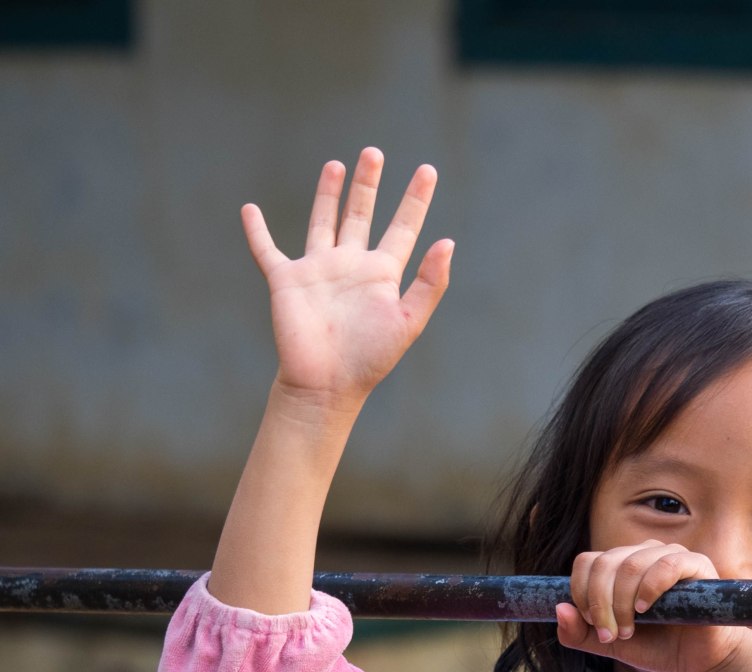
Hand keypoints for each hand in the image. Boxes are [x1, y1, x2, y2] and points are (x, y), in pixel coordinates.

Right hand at [241, 147, 452, 413]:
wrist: (327, 384)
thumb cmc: (371, 358)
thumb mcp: (408, 320)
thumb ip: (430, 283)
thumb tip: (448, 242)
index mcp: (382, 274)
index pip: (403, 228)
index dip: (415, 200)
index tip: (427, 170)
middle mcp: (351, 265)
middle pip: (361, 214)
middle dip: (368, 184)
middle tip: (374, 152)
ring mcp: (318, 270)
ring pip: (324, 222)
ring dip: (328, 194)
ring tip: (336, 164)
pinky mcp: (286, 280)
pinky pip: (267, 250)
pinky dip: (256, 230)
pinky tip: (250, 209)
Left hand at [556, 540, 751, 671]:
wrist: (700, 660)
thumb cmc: (657, 647)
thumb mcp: (610, 644)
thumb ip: (580, 633)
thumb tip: (559, 609)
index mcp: (621, 565)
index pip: (588, 561)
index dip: (582, 592)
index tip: (592, 624)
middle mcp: (643, 553)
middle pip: (605, 562)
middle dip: (601, 603)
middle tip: (611, 634)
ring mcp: (670, 554)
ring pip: (631, 563)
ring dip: (622, 602)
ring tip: (631, 630)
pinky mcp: (697, 564)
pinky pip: (666, 564)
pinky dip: (649, 588)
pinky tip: (646, 610)